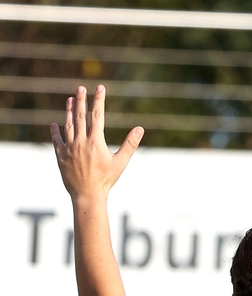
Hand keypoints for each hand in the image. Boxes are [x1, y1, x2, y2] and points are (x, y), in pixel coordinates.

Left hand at [51, 86, 143, 200]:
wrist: (87, 195)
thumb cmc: (106, 180)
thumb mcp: (120, 162)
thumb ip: (130, 144)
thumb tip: (140, 129)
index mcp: (95, 141)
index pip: (97, 115)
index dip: (99, 100)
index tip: (100, 88)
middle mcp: (81, 141)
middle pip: (80, 116)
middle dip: (81, 100)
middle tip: (81, 88)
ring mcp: (69, 148)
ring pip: (68, 125)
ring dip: (69, 111)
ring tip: (70, 100)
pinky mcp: (61, 156)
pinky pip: (57, 140)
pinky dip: (55, 131)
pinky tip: (55, 125)